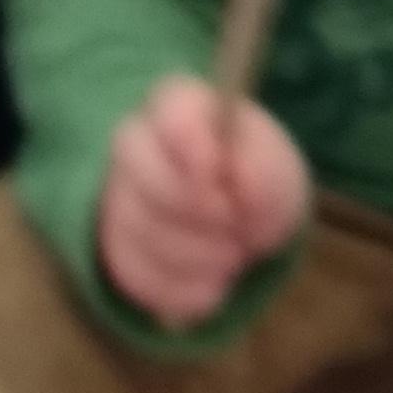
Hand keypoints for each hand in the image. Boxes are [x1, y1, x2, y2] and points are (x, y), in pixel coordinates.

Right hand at [98, 75, 310, 327]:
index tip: (224, 180)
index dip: (195, 148)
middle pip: (141, 173)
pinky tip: (214, 282)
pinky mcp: (115, 247)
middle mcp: (136, 142)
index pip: (170, 110)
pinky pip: (136, 274)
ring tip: (235, 254)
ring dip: (200, 255)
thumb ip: (263, 171)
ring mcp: (118, 195)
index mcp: (180, 104)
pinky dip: (183, 288)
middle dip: (200, 213)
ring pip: (141, 230)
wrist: (239, 218)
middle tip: (240, 228)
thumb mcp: (278, 168)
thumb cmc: (256, 177)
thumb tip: (242, 188)